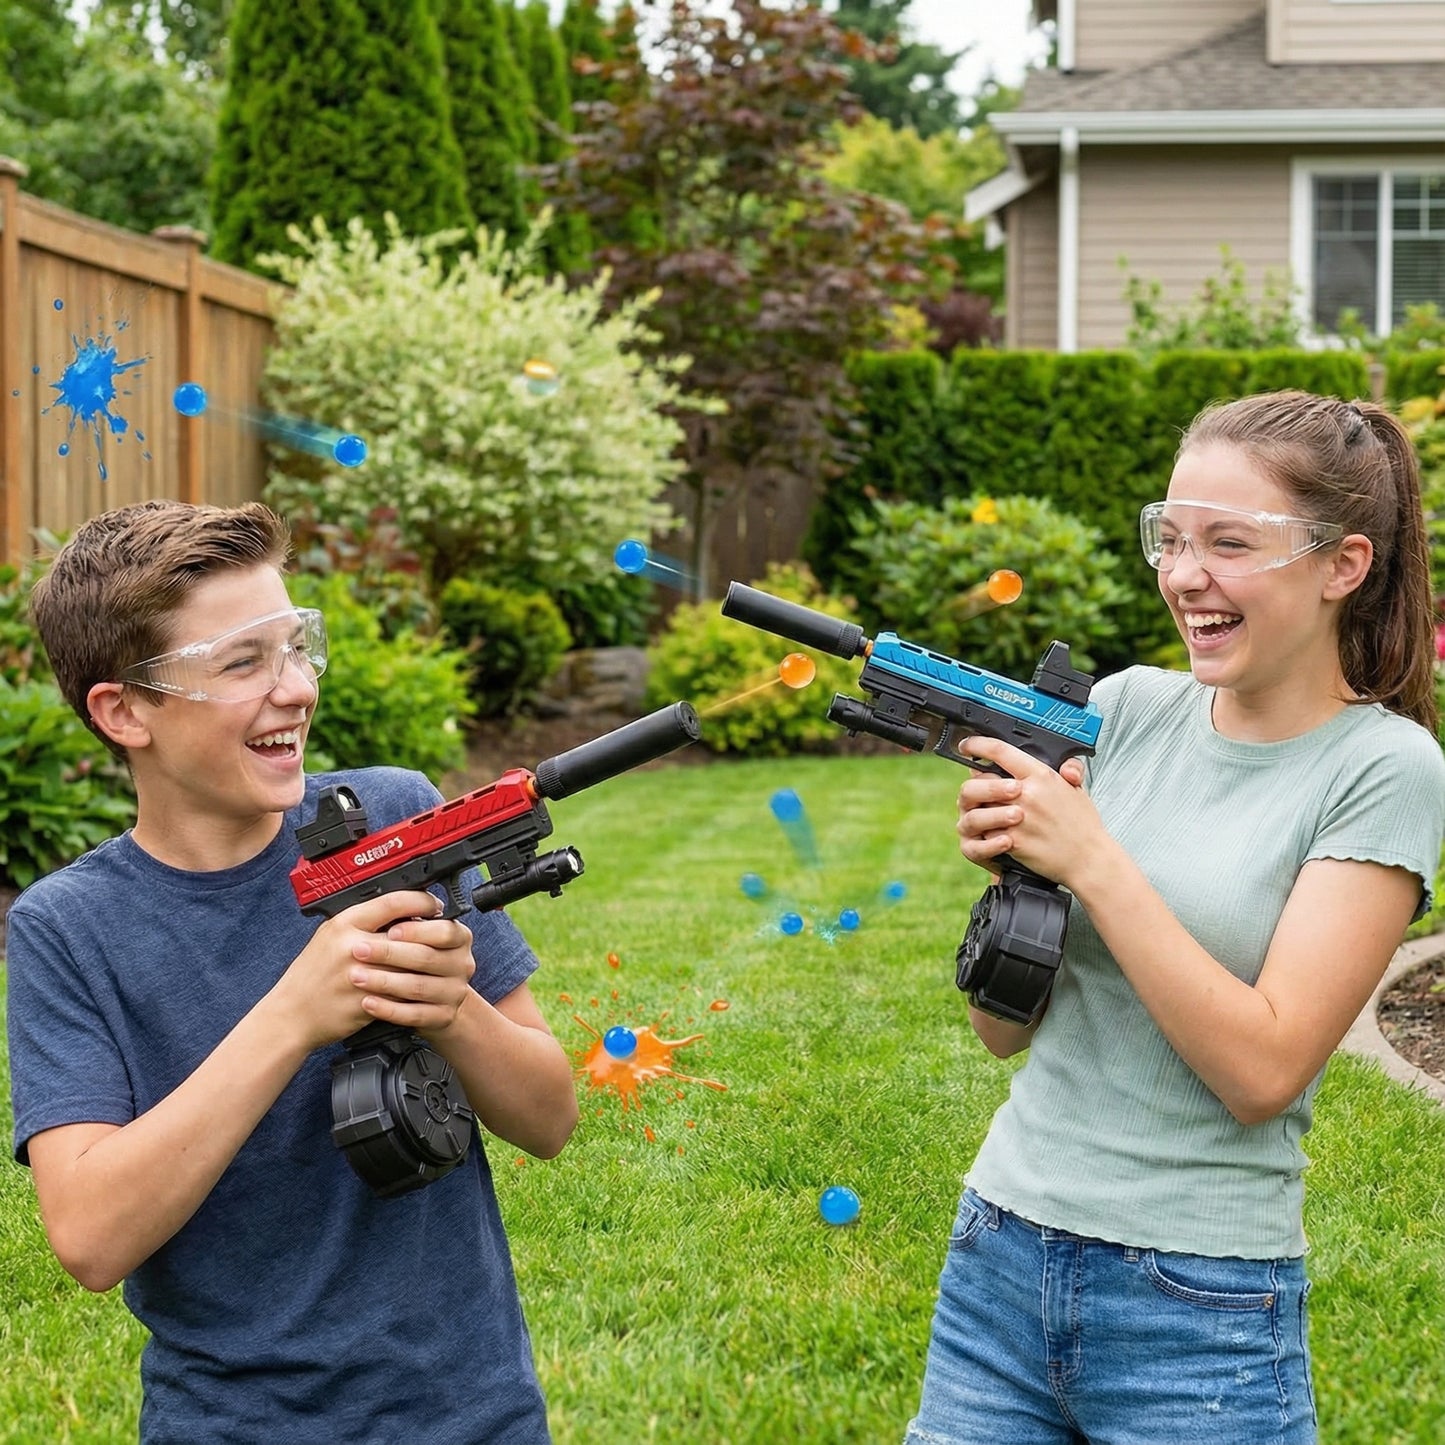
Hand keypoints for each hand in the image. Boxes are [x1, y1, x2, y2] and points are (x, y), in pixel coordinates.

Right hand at [274, 891, 475, 1049]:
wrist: (291, 1014)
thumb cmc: (311, 974)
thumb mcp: (331, 935)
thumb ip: (362, 922)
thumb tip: (402, 910)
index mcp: (345, 923)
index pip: (393, 902)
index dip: (420, 901)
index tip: (433, 904)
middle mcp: (353, 946)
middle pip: (408, 934)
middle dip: (432, 932)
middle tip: (445, 931)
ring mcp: (361, 976)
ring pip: (410, 964)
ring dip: (428, 961)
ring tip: (438, 958)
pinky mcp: (367, 1002)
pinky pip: (402, 992)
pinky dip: (415, 988)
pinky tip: (423, 984)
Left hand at [347, 907, 476, 1040]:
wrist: (433, 1001)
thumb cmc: (418, 962)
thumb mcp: (419, 937)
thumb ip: (410, 920)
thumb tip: (386, 901)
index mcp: (459, 938)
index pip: (444, 931)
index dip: (417, 930)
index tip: (390, 930)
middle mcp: (462, 964)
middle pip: (427, 958)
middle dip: (389, 953)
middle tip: (359, 950)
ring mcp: (454, 992)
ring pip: (418, 987)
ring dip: (384, 981)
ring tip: (356, 977)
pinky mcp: (442, 1017)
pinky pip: (414, 1014)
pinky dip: (388, 1008)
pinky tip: (368, 1002)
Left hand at [955, 738, 1090, 883]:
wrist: (1088, 859)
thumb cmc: (1083, 825)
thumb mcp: (1077, 789)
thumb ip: (1065, 770)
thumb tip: (1060, 763)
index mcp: (1041, 776)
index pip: (1000, 751)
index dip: (977, 745)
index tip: (968, 746)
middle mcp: (1026, 794)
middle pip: (982, 779)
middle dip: (978, 783)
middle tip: (981, 787)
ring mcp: (1017, 818)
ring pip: (980, 806)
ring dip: (983, 808)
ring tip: (992, 811)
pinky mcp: (1012, 840)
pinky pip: (986, 831)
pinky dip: (989, 831)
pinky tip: (1000, 832)